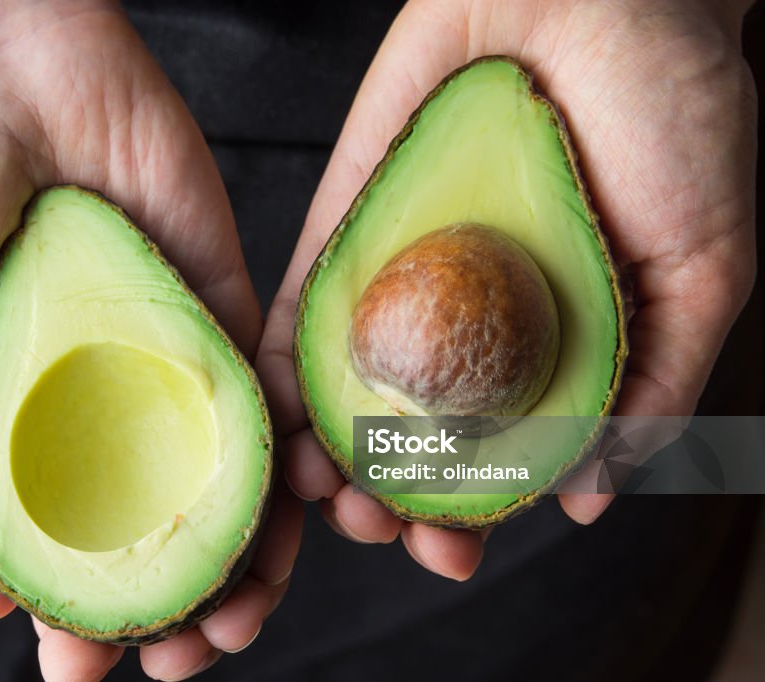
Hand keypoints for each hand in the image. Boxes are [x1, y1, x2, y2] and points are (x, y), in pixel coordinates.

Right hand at [0, 1, 301, 678]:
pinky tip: (296, 514)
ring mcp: (173, 359)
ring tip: (246, 612)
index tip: (91, 668)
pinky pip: (272, 394)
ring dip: (249, 556)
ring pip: (230, 482)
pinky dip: (290, 459)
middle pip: (163, 530)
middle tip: (191, 655)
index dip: (83, 615)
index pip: (69, 548)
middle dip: (181, 605)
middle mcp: (109, 406)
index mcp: (27, 430)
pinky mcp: (227, 303)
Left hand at [257, 0, 755, 577]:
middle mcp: (466, 326)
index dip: (465, 518)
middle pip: (406, 440)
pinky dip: (282, 365)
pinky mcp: (350, 224)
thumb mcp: (703, 268)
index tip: (446, 553)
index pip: (494, 463)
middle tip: (369, 524)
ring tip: (312, 491)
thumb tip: (587, 495)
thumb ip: (650, 385)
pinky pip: (306, 306)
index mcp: (545, 351)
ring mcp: (403, 279)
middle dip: (380, 497)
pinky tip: (271, 415)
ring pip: (344, 392)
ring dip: (319, 451)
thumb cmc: (675, 119)